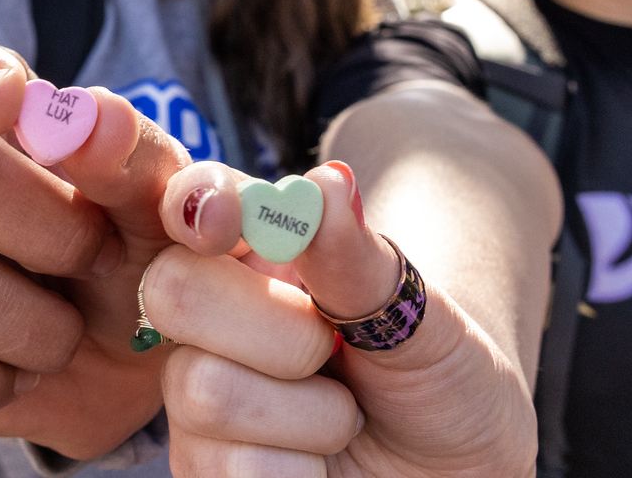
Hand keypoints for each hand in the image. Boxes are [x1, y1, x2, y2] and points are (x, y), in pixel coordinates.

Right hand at [0, 14, 191, 459]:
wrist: (138, 363)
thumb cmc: (140, 251)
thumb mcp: (161, 199)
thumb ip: (136, 153)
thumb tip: (92, 119)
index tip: (9, 104)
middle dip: (51, 231)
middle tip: (101, 256)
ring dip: (42, 326)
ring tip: (66, 325)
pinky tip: (18, 367)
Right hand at [147, 161, 538, 477]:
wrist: (455, 468)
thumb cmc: (435, 374)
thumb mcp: (417, 314)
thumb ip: (359, 258)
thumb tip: (326, 182)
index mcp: (252, 248)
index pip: (194, 199)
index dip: (198, 203)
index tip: (224, 225)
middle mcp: (207, 314)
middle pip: (176, 291)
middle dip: (281, 332)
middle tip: (334, 351)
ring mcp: (194, 392)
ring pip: (207, 392)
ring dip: (312, 418)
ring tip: (343, 418)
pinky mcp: (200, 468)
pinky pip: (229, 472)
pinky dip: (299, 473)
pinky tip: (318, 464)